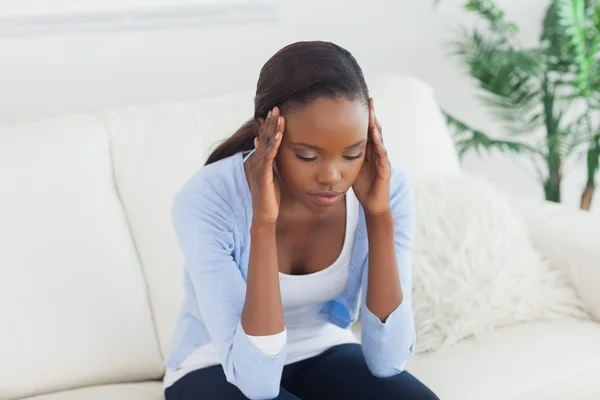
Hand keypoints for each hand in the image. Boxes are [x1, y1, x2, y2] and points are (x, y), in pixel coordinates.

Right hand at [246, 106, 284, 224]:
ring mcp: (257, 168)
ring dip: (273, 129)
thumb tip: (266, 151)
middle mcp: (254, 162)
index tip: (275, 112)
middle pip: (263, 138)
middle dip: (270, 122)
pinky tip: (279, 135)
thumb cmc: (270, 197)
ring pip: (265, 144)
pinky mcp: (262, 175)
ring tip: (279, 115)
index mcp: (256, 161)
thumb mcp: (270, 176)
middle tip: (276, 107)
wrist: (264, 215)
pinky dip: (274, 144)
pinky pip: (268, 156)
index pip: (263, 140)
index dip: (268, 126)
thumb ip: (269, 163)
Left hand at [352, 99, 390, 215]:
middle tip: (367, 99)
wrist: (373, 204)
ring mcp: (382, 159)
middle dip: (371, 114)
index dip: (362, 117)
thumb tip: (328, 146)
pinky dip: (378, 141)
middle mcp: (377, 152)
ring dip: (375, 123)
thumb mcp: (351, 167)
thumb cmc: (362, 186)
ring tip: (371, 110)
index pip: (365, 130)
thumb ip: (344, 156)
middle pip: (374, 129)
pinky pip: (381, 152)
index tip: (356, 102)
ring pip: (379, 137)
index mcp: (368, 151)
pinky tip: (373, 132)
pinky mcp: (385, 168)